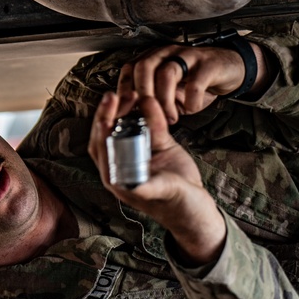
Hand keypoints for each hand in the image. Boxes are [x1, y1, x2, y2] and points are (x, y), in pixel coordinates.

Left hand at [88, 92, 225, 263]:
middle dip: (110, 113)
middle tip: (114, 95)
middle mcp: (125, 161)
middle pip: (109, 132)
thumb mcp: (159, 194)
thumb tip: (128, 185)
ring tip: (132, 93)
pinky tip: (151, 99)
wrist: (197, 205)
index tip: (105, 112)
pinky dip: (150, 112)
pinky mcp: (158, 145)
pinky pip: (151, 124)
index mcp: (116, 176)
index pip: (101, 147)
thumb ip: (144, 188)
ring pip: (129, 124)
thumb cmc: (176, 206)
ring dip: (128, 109)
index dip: (101, 128)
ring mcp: (141, 151)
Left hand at [113, 41, 264, 124]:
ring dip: (165, 100)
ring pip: (166, 72)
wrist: (229, 69)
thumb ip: (154, 103)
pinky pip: (195, 82)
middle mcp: (167, 53)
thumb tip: (136, 120)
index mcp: (154, 59)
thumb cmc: (196, 83)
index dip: (124, 90)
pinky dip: (191, 100)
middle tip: (148, 116)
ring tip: (170, 118)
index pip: (130, 69)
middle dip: (142, 95)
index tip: (125, 111)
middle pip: (144, 67)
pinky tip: (191, 109)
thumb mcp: (170, 94)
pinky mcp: (208, 64)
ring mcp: (187, 56)